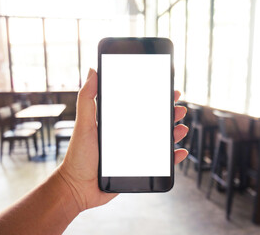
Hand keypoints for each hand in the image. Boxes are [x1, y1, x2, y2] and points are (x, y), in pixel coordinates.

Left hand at [58, 68, 188, 211]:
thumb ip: (87, 99)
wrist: (78, 188)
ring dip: (173, 133)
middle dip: (168, 114)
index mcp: (117, 123)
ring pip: (159, 140)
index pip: (140, 106)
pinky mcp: (138, 167)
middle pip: (153, 121)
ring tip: (181, 128)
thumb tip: (92, 71)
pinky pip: (159, 162)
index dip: (155, 97)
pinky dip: (172, 157)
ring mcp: (134, 151)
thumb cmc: (78, 156)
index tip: (167, 89)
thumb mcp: (84, 124)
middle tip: (179, 109)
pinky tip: (180, 152)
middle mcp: (127, 135)